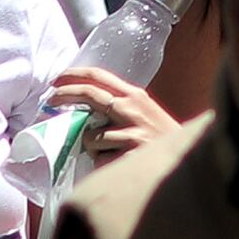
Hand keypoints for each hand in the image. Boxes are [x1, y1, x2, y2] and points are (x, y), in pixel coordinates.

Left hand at [45, 63, 167, 168]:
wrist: (187, 160)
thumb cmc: (160, 138)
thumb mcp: (144, 113)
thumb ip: (118, 107)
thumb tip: (83, 108)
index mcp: (135, 96)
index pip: (99, 76)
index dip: (74, 75)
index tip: (57, 79)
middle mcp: (132, 109)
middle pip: (89, 94)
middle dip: (65, 95)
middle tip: (51, 100)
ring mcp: (131, 132)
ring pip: (90, 136)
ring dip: (91, 146)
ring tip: (110, 152)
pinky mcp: (129, 155)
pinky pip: (100, 158)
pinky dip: (102, 162)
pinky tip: (117, 163)